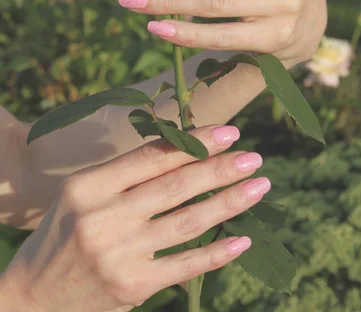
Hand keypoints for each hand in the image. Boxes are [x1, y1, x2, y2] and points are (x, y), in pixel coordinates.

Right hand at [0, 125, 269, 311]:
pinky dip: (217, 252)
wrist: (35, 294)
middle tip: (254, 157)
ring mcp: (118, 255)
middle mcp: (103, 218)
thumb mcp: (85, 192)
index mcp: (89, 186)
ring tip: (260, 186)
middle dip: (220, 169)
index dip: (194, 143)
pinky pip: (185, 266)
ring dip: (229, 203)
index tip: (229, 132)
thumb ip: (127, 173)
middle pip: (175, 186)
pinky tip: (243, 238)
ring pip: (187, 222)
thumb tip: (188, 149)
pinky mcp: (132, 287)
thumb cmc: (66, 230)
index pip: (152, 157)